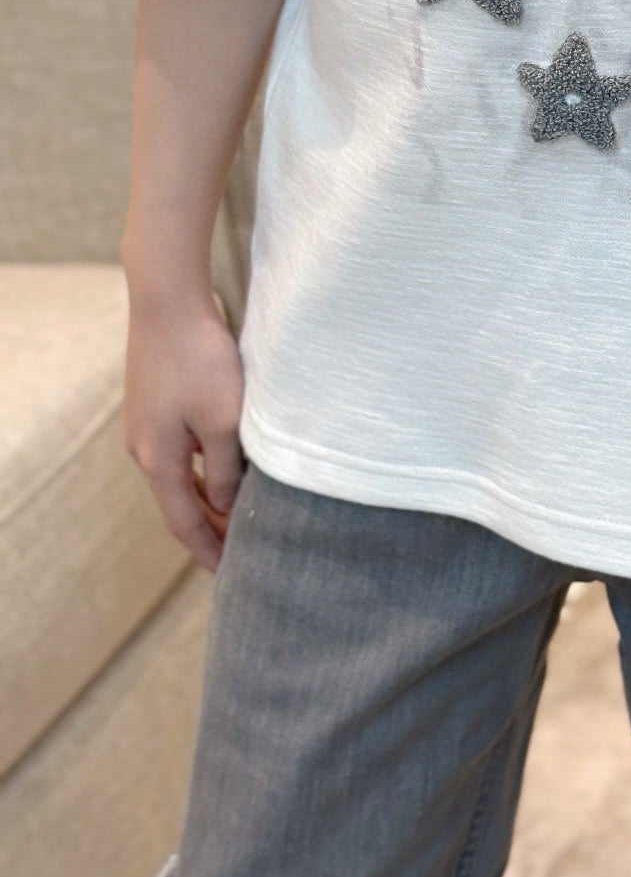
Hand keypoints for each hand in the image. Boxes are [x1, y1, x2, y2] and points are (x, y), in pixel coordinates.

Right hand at [121, 279, 245, 572]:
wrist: (167, 302)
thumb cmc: (201, 360)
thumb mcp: (224, 421)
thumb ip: (228, 469)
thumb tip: (228, 508)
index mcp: (159, 461)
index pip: (183, 523)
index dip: (207, 551)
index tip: (228, 574)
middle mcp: (144, 449)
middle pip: (179, 502)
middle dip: (208, 529)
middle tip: (240, 552)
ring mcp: (145, 425)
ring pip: (181, 475)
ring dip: (208, 496)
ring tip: (239, 514)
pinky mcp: (154, 403)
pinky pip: (180, 450)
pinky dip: (203, 467)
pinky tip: (227, 464)